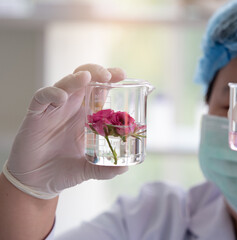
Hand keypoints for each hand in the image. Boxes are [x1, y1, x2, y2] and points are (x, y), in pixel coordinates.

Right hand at [5, 64, 127, 198]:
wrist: (37, 182)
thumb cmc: (64, 171)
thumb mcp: (88, 169)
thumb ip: (106, 169)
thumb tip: (125, 169)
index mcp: (86, 116)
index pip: (99, 90)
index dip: (110, 79)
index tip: (122, 74)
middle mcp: (71, 108)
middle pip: (83, 79)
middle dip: (95, 72)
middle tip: (107, 75)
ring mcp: (53, 110)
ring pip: (64, 84)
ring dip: (75, 78)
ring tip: (86, 77)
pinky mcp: (36, 115)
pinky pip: (42, 97)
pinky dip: (52, 94)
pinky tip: (62, 97)